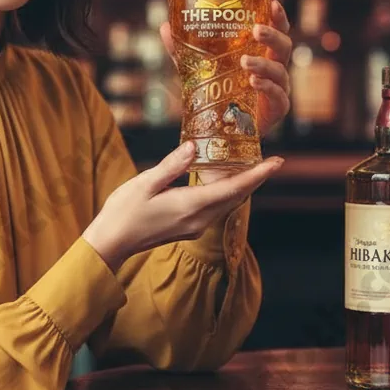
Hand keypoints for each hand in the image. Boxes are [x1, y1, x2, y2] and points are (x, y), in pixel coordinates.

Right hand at [82, 141, 284, 273]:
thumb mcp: (145, 182)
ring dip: (241, 186)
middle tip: (271, 160)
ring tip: (253, 167)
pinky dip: (225, 194)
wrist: (111, 243)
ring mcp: (194, 227)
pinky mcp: (188, 228)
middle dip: (255, 179)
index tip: (278, 162)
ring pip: (227, 204)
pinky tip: (224, 182)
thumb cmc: (123, 211)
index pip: (234, 188)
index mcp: (190, 205)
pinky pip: (216, 208)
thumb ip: (172, 165)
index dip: (258, 174)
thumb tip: (193, 146)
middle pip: (236, 197)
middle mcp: (199, 219)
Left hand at [159, 0, 292, 184]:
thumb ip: (183, 50)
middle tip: (257, 30)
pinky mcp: (276, 111)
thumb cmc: (215, 94)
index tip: (272, 4)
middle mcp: (273, 68)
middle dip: (273, 36)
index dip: (277, 17)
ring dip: (264, 64)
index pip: (275, 30)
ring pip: (280, 71)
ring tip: (245, 62)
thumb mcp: (197, 69)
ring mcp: (277, 89)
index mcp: (261, 53)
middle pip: (284, 46)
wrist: (220, 132)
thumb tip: (165, 26)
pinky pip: (279, 97)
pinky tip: (254, 83)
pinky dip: (267, 88)